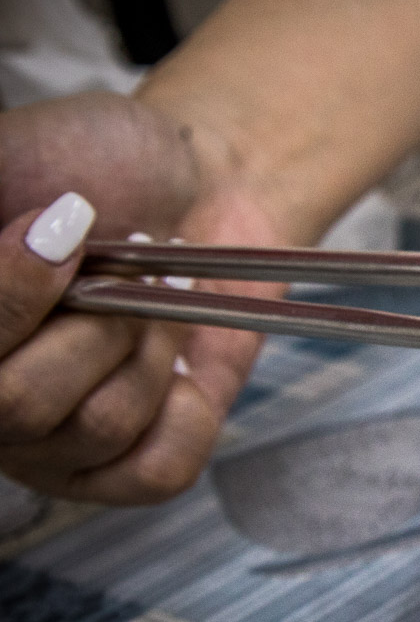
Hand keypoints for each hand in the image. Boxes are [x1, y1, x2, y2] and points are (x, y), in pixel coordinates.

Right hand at [0, 92, 278, 502]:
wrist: (198, 184)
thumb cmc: (92, 165)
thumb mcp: (8, 152)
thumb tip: (12, 241)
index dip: (14, 295)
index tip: (68, 229)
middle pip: (18, 404)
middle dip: (97, 322)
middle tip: (132, 261)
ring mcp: (48, 446)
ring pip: (99, 426)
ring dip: (150, 345)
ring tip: (161, 296)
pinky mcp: (130, 469)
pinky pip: (157, 468)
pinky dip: (187, 406)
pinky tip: (179, 363)